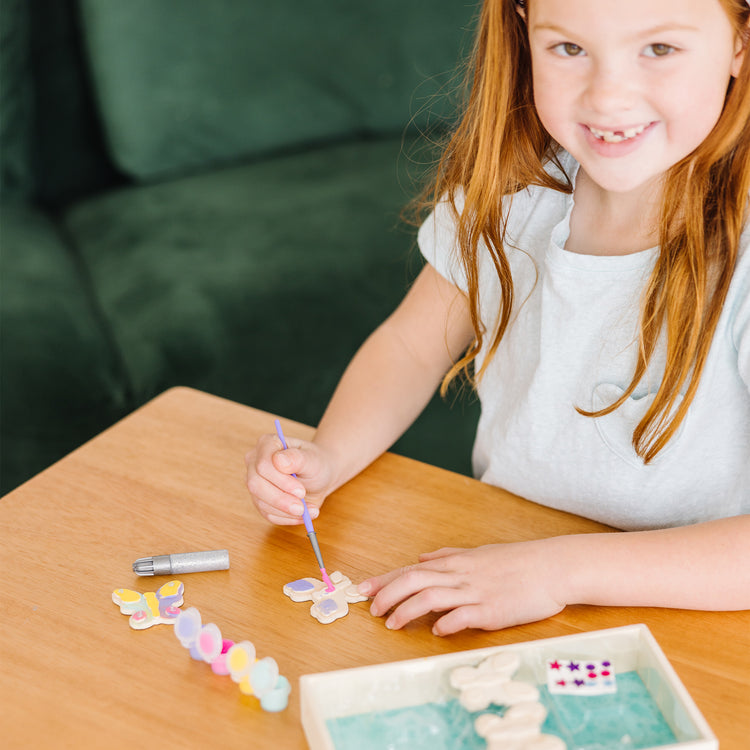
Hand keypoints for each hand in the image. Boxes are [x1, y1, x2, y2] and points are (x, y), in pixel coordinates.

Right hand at [245, 433, 334, 524]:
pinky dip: (287, 518)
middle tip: (301, 508)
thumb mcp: (313, 459)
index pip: (263, 464)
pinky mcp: (261, 500)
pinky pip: (268, 514)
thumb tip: (279, 461)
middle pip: (256, 484)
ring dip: (286, 511)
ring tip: (309, 511)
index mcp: (267, 444)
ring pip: (261, 502)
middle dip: (280, 499)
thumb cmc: (316, 463)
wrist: (321, 477)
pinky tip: (303, 515)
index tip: (300, 491)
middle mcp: (255, 462)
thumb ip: (297, 458)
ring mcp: (256, 482)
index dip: (280, 481)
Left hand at [359, 541, 568, 634]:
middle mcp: (460, 575)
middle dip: (388, 594)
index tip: (363, 589)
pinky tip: (435, 631)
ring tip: (392, 624)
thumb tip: (423, 556)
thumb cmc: (516, 561)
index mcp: (456, 562)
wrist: (552, 566)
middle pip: (414, 580)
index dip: (385, 579)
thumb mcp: (479, 553)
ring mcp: (475, 592)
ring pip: (431, 597)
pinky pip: (463, 616)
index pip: (412, 569)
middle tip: (372, 609)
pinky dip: (445, 623)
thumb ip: (449, 556)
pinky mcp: (492, 610)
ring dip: (407, 610)